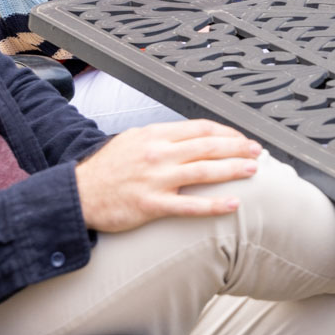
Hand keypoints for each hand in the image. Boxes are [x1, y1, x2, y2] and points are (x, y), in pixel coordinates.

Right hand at [74, 119, 263, 232]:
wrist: (77, 194)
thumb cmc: (107, 169)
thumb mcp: (133, 140)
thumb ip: (162, 137)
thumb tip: (192, 137)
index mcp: (155, 135)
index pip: (200, 128)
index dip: (226, 132)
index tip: (241, 137)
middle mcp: (158, 153)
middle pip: (208, 146)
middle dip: (237, 147)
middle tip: (257, 151)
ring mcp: (155, 179)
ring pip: (204, 171)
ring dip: (233, 169)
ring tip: (253, 170)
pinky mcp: (151, 205)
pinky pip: (189, 206)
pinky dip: (214, 205)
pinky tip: (233, 204)